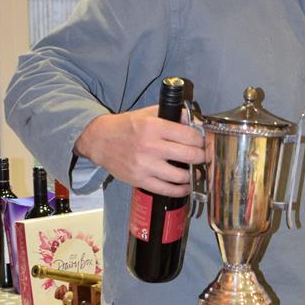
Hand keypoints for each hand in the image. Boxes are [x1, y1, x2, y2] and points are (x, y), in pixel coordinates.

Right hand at [75, 107, 206, 193]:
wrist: (99, 140)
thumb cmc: (125, 127)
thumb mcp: (147, 114)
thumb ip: (172, 115)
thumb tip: (194, 120)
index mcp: (154, 127)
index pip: (190, 136)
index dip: (202, 140)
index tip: (204, 143)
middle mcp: (151, 146)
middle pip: (190, 155)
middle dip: (202, 157)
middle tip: (205, 157)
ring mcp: (145, 165)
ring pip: (181, 176)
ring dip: (193, 175)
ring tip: (195, 171)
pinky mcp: (140, 180)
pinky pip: (167, 189)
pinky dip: (181, 190)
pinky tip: (185, 185)